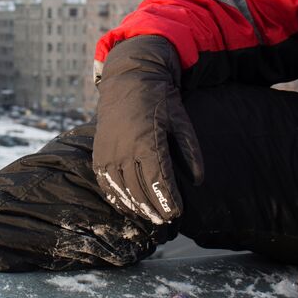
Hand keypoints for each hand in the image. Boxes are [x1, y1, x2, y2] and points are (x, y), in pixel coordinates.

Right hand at [92, 35, 204, 224]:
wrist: (130, 78)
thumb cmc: (160, 99)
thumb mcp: (181, 121)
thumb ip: (190, 152)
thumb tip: (198, 181)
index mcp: (148, 143)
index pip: (159, 183)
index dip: (168, 202)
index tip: (177, 213)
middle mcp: (125, 150)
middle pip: (140, 191)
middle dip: (154, 209)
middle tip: (165, 219)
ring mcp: (109, 151)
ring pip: (121, 190)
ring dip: (135, 207)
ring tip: (149, 217)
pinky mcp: (99, 151)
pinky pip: (104, 182)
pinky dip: (115, 197)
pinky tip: (125, 206)